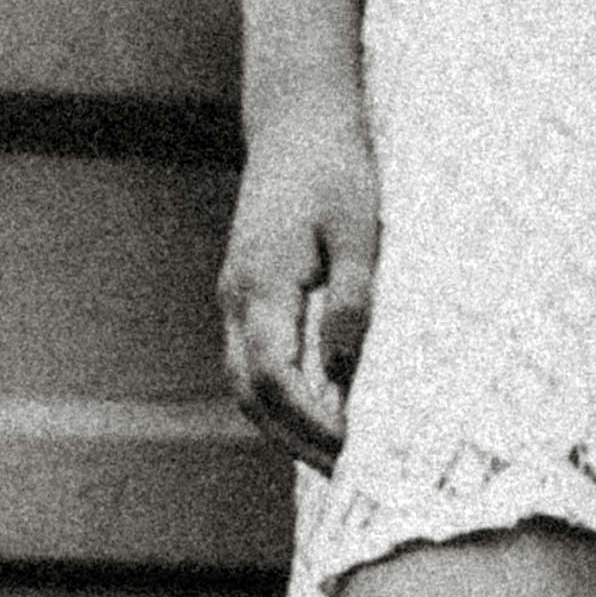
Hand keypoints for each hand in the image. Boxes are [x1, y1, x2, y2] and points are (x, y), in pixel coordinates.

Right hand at [217, 94, 378, 470]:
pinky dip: (283, 399)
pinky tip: (324, 413)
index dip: (311, 423)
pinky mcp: (248, 295)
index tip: (354, 448)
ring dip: (285, 427)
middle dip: (296, 441)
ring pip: (246, 384)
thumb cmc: (337, 167)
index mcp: (262, 284)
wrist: (298, 120)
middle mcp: (238, 298)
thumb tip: (346, 365)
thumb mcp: (359, 227)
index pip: (274, 379)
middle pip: (251, 395)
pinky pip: (255, 363)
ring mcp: (236, 298)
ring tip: (338, 457)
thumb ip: (354, 295)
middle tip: (350, 476)